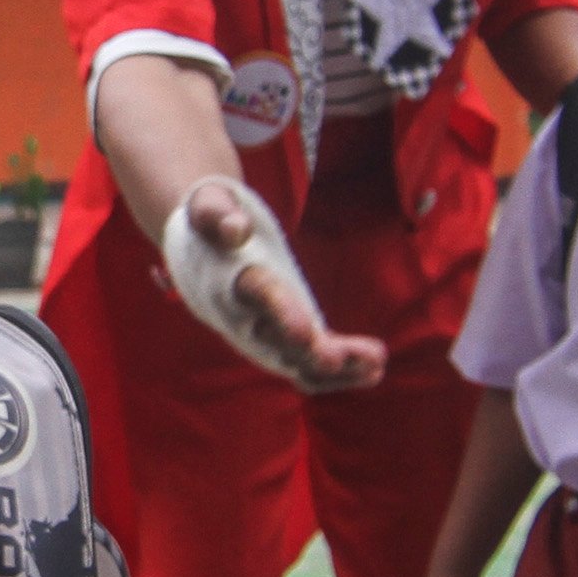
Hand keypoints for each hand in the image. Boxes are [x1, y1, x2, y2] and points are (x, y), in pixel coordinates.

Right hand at [180, 181, 385, 392]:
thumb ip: (216, 214)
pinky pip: (309, 367)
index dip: (282, 313)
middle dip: (310, 353)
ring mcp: (265, 335)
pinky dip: (341, 373)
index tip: (307, 332)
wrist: (201, 247)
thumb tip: (238, 230)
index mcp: (228, 279)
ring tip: (375, 365)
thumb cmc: (212, 217)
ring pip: (299, 364)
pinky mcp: (286, 338)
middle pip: (279, 342)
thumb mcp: (208, 203)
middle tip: (341, 358)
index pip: (258, 296)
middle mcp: (244, 317)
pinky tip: (374, 370)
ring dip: (336, 370)